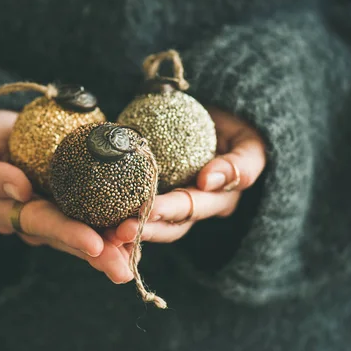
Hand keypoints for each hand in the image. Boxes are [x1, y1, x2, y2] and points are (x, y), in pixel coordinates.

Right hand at [0, 110, 133, 283]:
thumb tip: (20, 189)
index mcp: (8, 212)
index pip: (41, 223)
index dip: (68, 233)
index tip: (94, 243)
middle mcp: (32, 219)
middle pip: (67, 238)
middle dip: (97, 255)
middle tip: (124, 269)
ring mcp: (50, 213)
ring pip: (82, 233)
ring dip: (110, 247)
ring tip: (134, 259)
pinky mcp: (66, 201)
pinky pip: (90, 216)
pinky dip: (111, 225)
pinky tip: (134, 235)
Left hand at [112, 107, 266, 244]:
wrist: (219, 119)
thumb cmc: (239, 129)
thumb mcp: (250, 144)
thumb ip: (241, 164)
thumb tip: (210, 181)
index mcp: (221, 199)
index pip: (193, 206)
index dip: (173, 208)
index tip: (152, 205)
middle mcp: (197, 208)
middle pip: (169, 224)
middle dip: (146, 227)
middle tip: (122, 229)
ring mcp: (176, 204)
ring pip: (153, 224)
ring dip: (131, 229)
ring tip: (109, 232)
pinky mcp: (155, 196)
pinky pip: (137, 209)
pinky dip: (119, 216)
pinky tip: (100, 221)